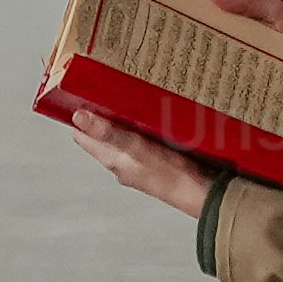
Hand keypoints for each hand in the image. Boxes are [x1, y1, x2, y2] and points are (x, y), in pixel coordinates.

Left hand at [49, 98, 223, 216]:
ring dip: (124, 117)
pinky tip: (155, 113)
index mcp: (112, 160)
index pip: (83, 136)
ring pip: (124, 135)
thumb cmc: (171, 175)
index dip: (80, 115)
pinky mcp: (159, 159)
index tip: (83, 93)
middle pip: (103, 134)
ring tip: (130, 95)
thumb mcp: (136, 149)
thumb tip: (78, 118)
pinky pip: (144, 138)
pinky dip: (144, 124)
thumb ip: (108, 134)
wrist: (203, 194)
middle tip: (108, 87)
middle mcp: (123, 163)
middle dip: (102, 112)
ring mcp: (141, 162)